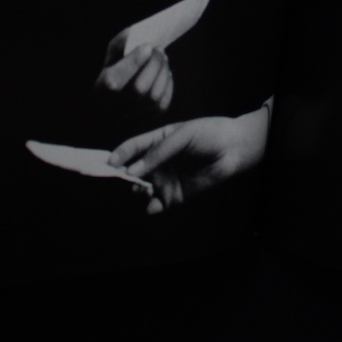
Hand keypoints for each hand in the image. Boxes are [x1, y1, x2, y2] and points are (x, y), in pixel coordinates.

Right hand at [95, 28, 173, 111]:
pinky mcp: (149, 121)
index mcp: (99, 92)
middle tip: (159, 49)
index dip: (134, 63)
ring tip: (163, 58)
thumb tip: (134, 33)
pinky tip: (164, 73)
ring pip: (153, 97)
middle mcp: (113, 110)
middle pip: (139, 89)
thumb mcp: (112, 58)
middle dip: (152, 65)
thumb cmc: (116, 73)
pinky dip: (167, 85)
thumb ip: (121, 44)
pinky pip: (163, 103)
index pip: (114, 81)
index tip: (147, 47)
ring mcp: (132, 118)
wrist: (119, 103)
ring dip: (162, 73)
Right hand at [109, 106, 270, 213]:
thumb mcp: (182, 136)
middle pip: (131, 171)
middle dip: (122, 175)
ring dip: (136, 190)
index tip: (108, 163)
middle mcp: (157, 162)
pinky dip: (151, 206)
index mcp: (156, 141)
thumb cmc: (208, 134)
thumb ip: (158, 152)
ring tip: (142, 188)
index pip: (131, 148)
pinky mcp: (174, 196)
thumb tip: (132, 170)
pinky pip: (156, 205)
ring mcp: (165, 179)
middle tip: (119, 178)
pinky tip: (153, 203)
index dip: (118, 155)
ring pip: (140, 188)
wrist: (233, 149)